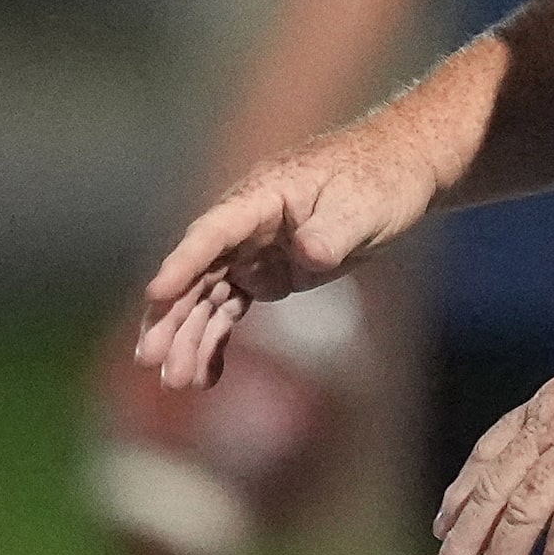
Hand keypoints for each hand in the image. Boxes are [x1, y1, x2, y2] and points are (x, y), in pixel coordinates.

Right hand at [135, 125, 435, 390]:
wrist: (403, 172)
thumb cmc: (381, 178)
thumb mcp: (363, 205)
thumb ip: (330, 232)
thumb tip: (305, 255)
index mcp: (262, 196)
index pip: (213, 231)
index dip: (183, 262)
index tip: (155, 293)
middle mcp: (246, 224)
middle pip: (198, 272)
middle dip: (172, 316)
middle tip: (150, 360)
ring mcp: (253, 250)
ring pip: (208, 297)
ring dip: (191, 338)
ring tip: (179, 382)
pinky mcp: (267, 272)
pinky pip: (230, 308)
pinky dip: (217, 339)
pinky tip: (207, 376)